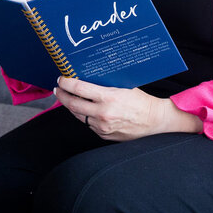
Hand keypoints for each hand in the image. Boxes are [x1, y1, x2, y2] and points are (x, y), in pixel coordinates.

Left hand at [54, 76, 202, 140]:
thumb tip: (87, 76)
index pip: (79, 89)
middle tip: (58, 89)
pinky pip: (88, 124)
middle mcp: (103, 113)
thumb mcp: (124, 86)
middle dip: (63, 96)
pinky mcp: (104, 135)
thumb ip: (105, 84)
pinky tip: (84, 110)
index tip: (61, 79)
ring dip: (71, 107)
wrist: (154, 120)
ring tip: (68, 98)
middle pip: (73, 104)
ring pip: (79, 116)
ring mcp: (103, 126)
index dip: (66, 83)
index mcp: (108, 98)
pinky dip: (84, 116)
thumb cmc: (141, 101)